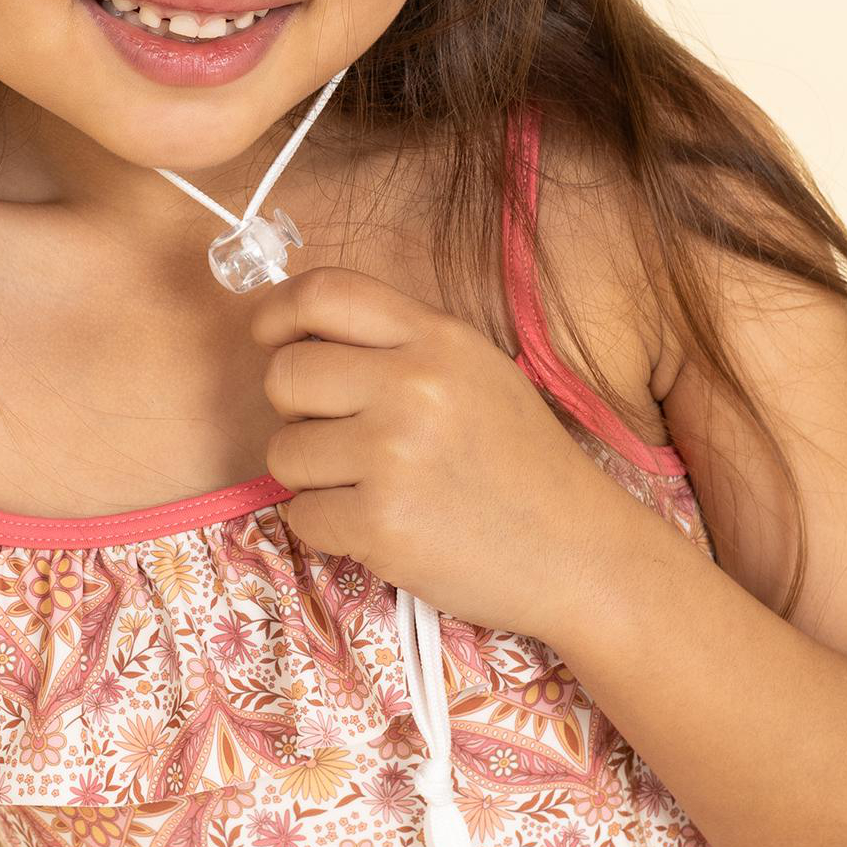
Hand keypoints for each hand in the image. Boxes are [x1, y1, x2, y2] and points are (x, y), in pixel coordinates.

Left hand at [247, 261, 622, 637]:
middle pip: (285, 375)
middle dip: (293, 410)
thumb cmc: (518, 463)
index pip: (324, 293)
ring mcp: (393, 455)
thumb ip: (397, 344)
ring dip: (312, 476)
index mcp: (438, 338)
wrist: (578, 553)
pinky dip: (328, 526)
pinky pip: (301, 514)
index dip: (277, 311)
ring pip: (283, 452)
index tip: (269, 335)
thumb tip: (297, 334)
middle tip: (338, 435)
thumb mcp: (475, 372)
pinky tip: (380, 525)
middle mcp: (413, 386)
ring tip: (372, 486)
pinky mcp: (380, 523)